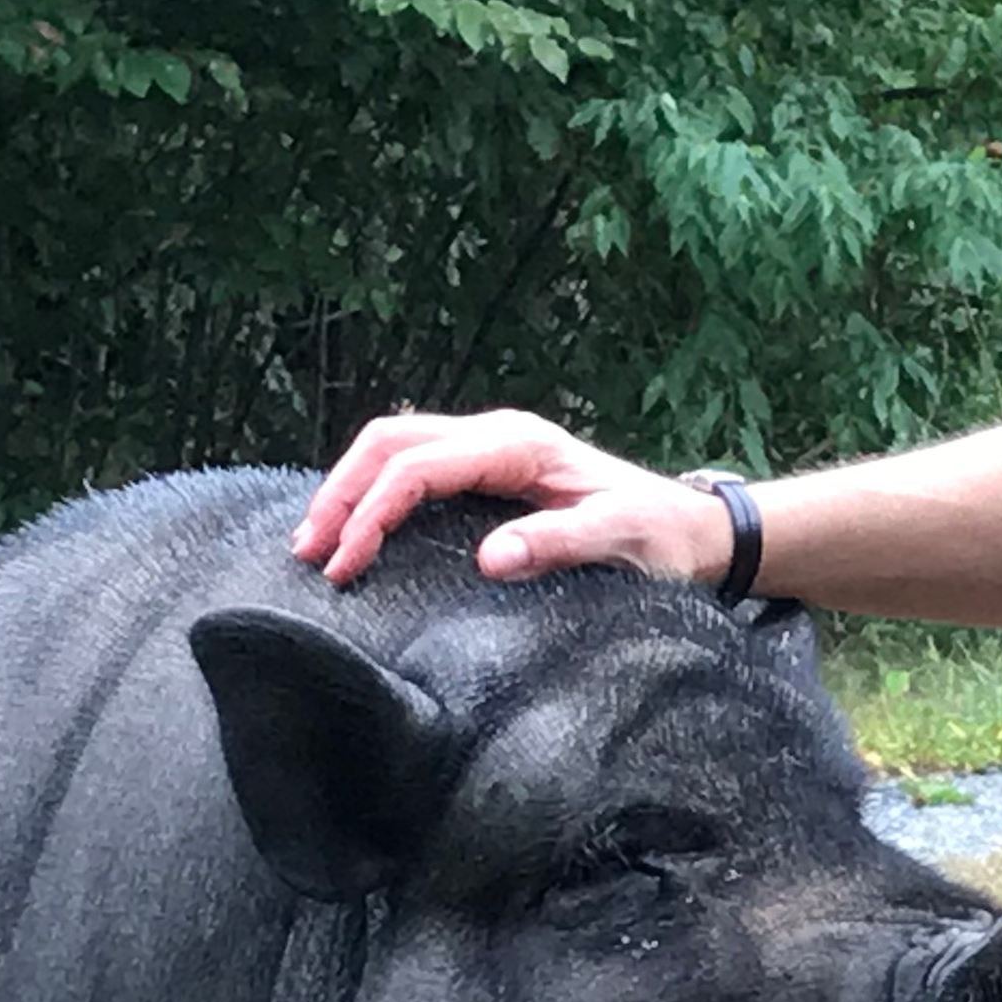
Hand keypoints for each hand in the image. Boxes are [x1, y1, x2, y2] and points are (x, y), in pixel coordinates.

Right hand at [292, 409, 730, 587]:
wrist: (693, 531)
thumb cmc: (660, 538)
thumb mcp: (620, 542)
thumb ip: (559, 545)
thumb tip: (491, 560)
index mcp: (518, 445)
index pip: (418, 466)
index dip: (371, 512)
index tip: (344, 565)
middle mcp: (497, 436)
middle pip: (390, 444)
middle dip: (342, 494)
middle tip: (309, 553)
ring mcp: (492, 450)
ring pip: (395, 449)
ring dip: (350, 490)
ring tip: (318, 544)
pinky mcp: (490, 472)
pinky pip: (415, 467)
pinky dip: (374, 492)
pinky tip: (357, 530)